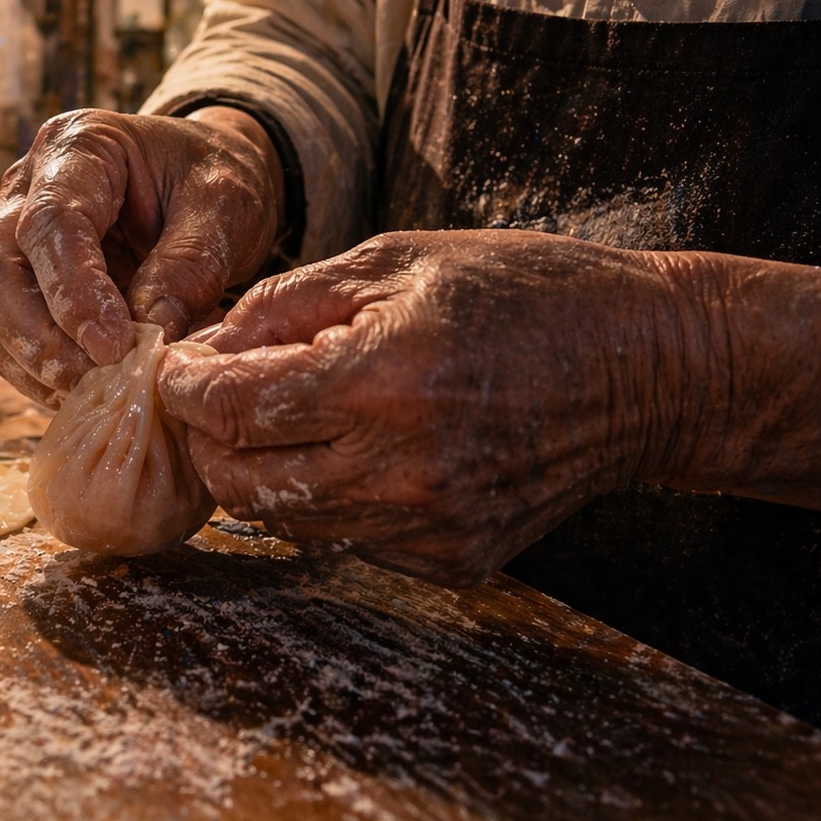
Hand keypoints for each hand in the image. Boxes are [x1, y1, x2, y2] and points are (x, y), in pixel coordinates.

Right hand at [0, 107, 281, 405]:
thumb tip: (149, 334)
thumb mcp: (224, 208)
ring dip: (34, 364)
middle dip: (38, 338)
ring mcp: (11, 237)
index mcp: (79, 147)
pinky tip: (86, 390)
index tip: (115, 347)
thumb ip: (189, 266)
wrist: (204, 185)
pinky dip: (38, 374)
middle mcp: (26, 189)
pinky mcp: (17, 285)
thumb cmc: (213, 181)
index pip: (49, 222)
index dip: (74, 291)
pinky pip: (2, 337)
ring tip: (98, 392)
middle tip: (100, 380)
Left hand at [156, 230, 705, 584]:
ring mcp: (429, 526)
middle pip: (240, 481)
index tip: (174, 367)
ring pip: (285, 518)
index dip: (185, 387)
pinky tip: (354, 445)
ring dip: (262, 467)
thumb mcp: (396, 261)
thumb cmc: (522, 292)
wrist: (646, 368)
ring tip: (281, 413)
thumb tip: (206, 346)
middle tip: (214, 393)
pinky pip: (346, 536)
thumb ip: (286, 305)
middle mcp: (401, 469)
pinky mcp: (453, 558)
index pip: (233, 408)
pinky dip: (326, 495)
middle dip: (208, 435)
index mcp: (383, 380)